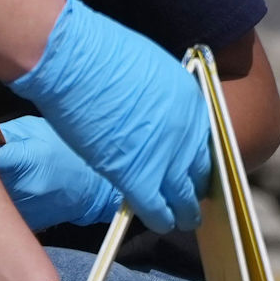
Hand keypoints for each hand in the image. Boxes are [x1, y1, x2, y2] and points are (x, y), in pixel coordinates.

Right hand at [9, 0, 213, 233]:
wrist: (75, 60)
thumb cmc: (100, 56)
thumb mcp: (152, 72)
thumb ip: (163, 101)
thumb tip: (156, 119)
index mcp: (192, 102)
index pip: (204, 143)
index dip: (197, 161)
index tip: (194, 171)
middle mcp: (187, 131)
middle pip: (199, 171)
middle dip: (195, 188)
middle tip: (192, 200)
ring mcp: (166, 155)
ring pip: (183, 196)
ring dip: (183, 211)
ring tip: (183, 220)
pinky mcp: (139, 175)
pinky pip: (156, 207)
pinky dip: (159, 219)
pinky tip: (160, 224)